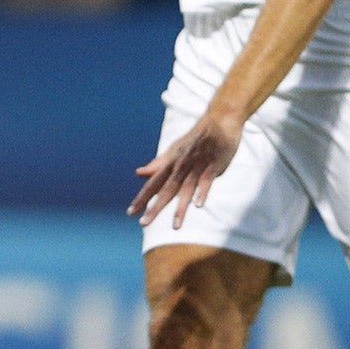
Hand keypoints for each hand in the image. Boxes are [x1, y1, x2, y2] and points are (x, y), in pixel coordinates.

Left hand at [132, 111, 241, 226]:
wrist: (219, 121)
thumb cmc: (194, 140)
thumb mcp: (173, 151)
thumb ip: (157, 165)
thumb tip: (138, 173)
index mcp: (170, 163)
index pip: (153, 184)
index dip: (142, 198)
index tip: (130, 213)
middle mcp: (180, 166)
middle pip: (166, 189)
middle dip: (155, 207)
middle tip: (143, 223)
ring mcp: (197, 166)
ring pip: (186, 189)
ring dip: (180, 208)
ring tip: (175, 227)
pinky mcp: (213, 165)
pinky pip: (207, 181)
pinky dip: (202, 192)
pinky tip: (198, 205)